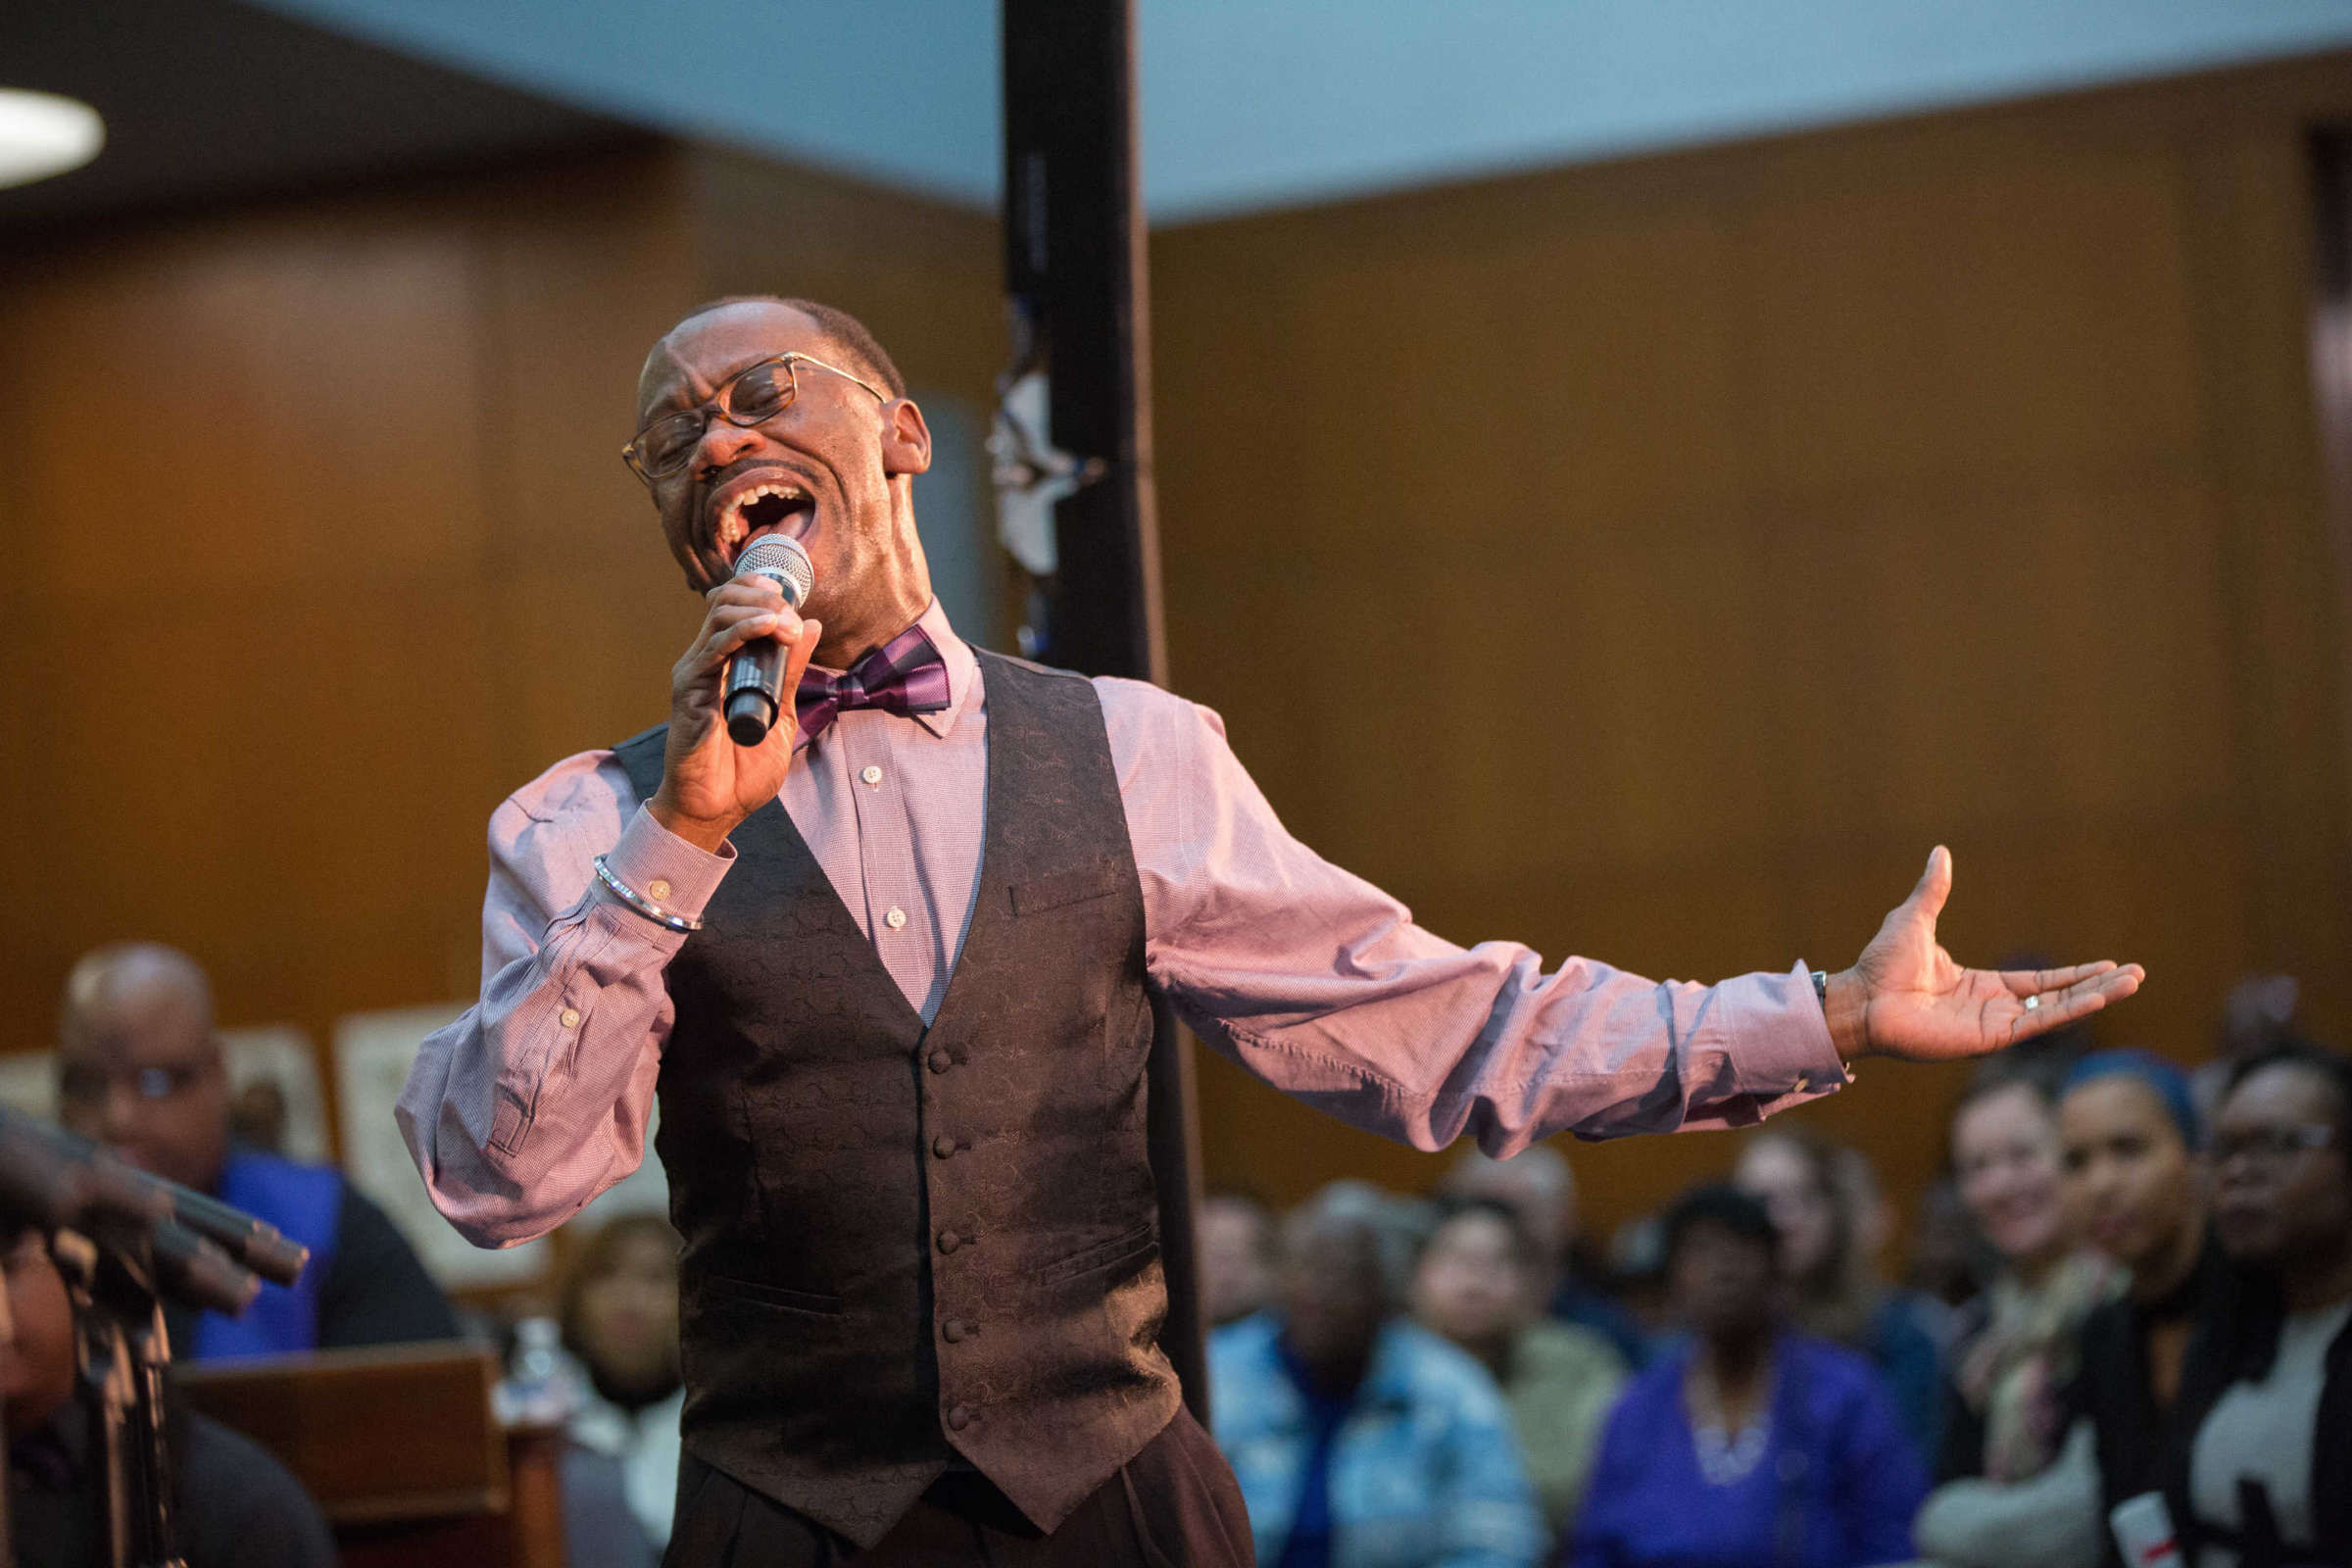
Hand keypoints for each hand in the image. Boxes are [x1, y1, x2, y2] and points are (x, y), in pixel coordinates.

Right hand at [648, 576, 821, 852]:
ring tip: (788, 626)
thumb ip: (792, 671)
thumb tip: (811, 626)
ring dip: (760, 611)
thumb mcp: (782, 713)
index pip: (736, 606)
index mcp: (728, 663)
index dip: (763, 593)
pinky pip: (715, 648)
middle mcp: (707, 660)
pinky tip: (768, 630)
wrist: (717, 808)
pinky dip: (744, 632)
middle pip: (727, 600)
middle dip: (766, 599)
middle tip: (794, 619)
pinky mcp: (689, 689)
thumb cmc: (742, 770)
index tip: (794, 601)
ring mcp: (696, 672)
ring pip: (720, 613)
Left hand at [1821, 846, 2143, 1063]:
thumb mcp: (1915, 918)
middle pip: (2057, 997)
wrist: (1864, 998)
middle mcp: (1992, 1007)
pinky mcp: (1989, 1037)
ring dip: (2095, 997)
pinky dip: (2069, 1010)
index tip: (2108, 966)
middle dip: (2097, 986)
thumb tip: (1941, 852)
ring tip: (2132, 984)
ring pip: (2056, 1012)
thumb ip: (1935, 890)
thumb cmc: (1882, 964)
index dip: (2073, 975)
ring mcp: (1993, 1024)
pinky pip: (2038, 1025)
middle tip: (2137, 976)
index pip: (2039, 982)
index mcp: (1979, 985)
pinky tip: (2097, 997)